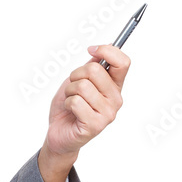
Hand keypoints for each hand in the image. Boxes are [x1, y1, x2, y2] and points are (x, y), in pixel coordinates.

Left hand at [46, 43, 128, 157]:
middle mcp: (115, 100)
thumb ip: (92, 66)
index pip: (123, 63)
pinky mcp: (95, 125)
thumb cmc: (69, 106)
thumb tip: (102, 49)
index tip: (91, 49)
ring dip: (69, 91)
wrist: (59, 132)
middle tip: (72, 86)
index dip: (107, 51)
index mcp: (115, 87)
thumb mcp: (79, 80)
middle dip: (76, 74)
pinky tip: (70, 111)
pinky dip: (67, 103)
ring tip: (70, 100)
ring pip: (82, 86)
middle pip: (95, 70)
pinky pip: (75, 102)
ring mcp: (107, 114)